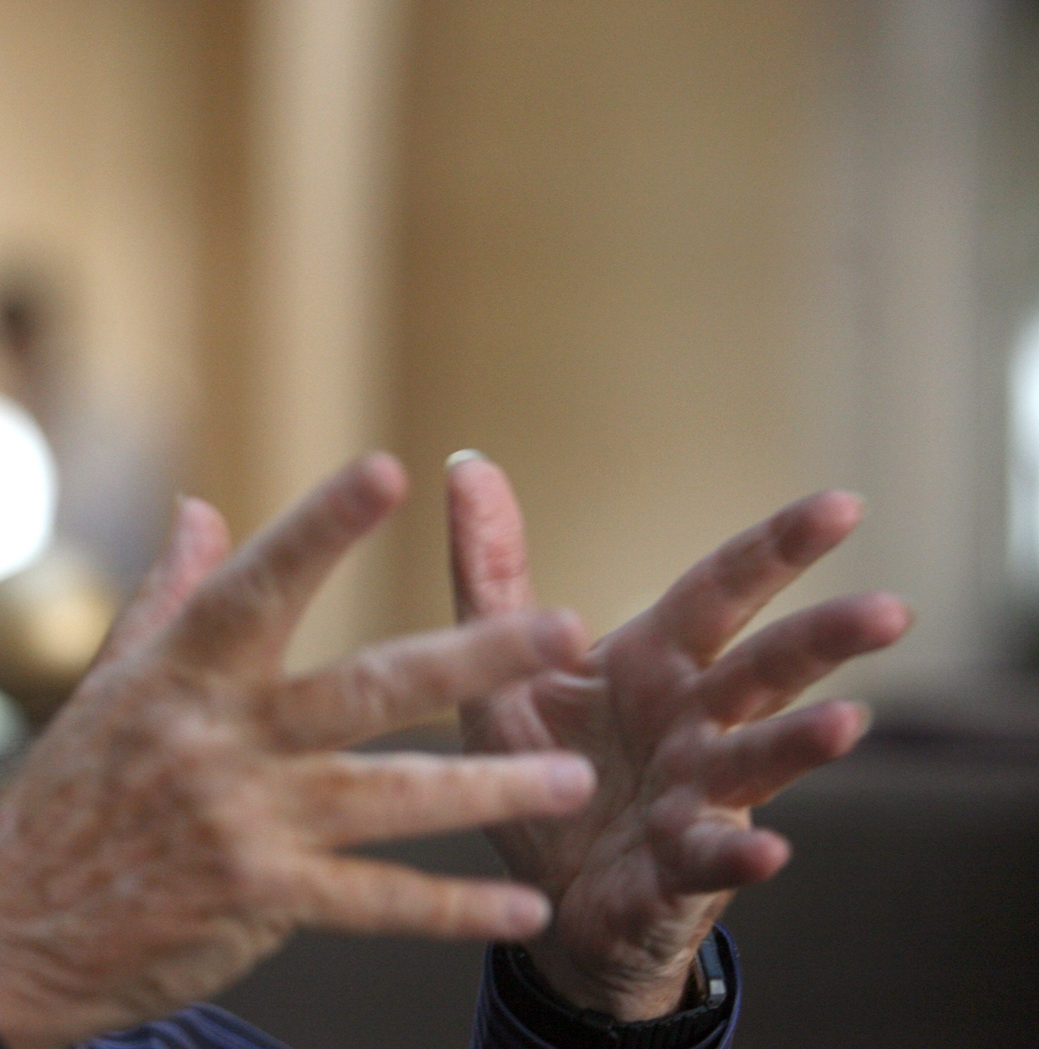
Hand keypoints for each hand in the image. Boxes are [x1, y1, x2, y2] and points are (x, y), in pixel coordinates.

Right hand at [0, 454, 601, 1048]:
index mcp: (177, 674)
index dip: (322, 527)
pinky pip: (373, 903)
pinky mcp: (256, 901)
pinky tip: (517, 904)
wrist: (1, 939)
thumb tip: (200, 509)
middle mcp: (215, 739)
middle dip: (472, 657)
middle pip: (364, 688)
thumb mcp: (103, 693)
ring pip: (389, 797)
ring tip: (571, 775)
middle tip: (564, 629)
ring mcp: (239, 822)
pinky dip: (450, 908)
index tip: (389, 470)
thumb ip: (165, 599)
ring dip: (488, 787)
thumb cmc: (58, 807)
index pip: (257, 586)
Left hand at [446, 454, 910, 1019]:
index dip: (777, 549)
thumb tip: (468, 463)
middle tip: (890, 609)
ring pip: (760, 759)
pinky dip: (737, 855)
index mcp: (654, 663)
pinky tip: (767, 850)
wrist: (540, 895)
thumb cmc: (540, 767)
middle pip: (767, 668)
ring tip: (844, 722)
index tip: (843, 506)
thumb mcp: (505, 669)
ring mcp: (697, 795)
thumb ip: (491, 572)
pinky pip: (710, 856)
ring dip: (804, 742)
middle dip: (825, 639)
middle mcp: (694, 721)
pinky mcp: (676, 867)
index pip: (722, 590)